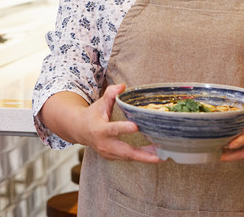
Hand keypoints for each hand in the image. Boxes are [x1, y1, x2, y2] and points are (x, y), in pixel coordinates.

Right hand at [40, 84, 160, 163]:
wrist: (80, 130)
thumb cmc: (93, 115)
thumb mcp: (100, 103)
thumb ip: (111, 94)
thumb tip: (123, 86)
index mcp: (101, 129)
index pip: (113, 129)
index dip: (124, 129)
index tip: (136, 127)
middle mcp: (105, 144)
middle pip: (125, 152)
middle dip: (142, 155)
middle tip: (158, 155)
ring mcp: (109, 153)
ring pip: (129, 157)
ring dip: (145, 157)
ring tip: (162, 155)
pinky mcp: (113, 157)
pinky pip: (128, 158)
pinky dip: (141, 157)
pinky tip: (154, 154)